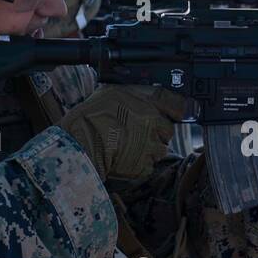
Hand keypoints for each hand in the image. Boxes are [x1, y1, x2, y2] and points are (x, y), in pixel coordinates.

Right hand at [60, 85, 190, 181]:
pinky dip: (140, 164)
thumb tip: (146, 94)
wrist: (80, 142)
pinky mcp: (143, 166)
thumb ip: (134, 93)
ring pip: (160, 149)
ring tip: (129, 145)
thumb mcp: (112, 91)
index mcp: (148, 104)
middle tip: (139, 131)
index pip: (177, 105)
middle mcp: (153, 124)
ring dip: (149, 149)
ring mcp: (149, 147)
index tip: (176, 114)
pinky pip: (148, 166)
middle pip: (168, 130)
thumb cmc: (91, 115)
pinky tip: (125, 157)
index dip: (177, 110)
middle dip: (158, 132)